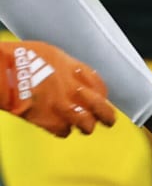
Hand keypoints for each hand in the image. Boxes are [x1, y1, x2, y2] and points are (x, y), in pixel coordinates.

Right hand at [0, 41, 116, 135]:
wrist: (4, 72)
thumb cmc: (21, 58)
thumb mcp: (51, 54)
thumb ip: (66, 67)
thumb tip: (71, 73)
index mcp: (76, 70)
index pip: (100, 87)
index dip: (101, 95)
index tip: (100, 98)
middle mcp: (75, 90)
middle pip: (102, 108)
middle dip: (106, 116)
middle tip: (106, 120)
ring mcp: (64, 107)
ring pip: (87, 125)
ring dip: (85, 125)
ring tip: (82, 126)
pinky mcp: (49, 121)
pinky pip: (64, 131)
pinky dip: (62, 130)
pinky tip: (58, 125)